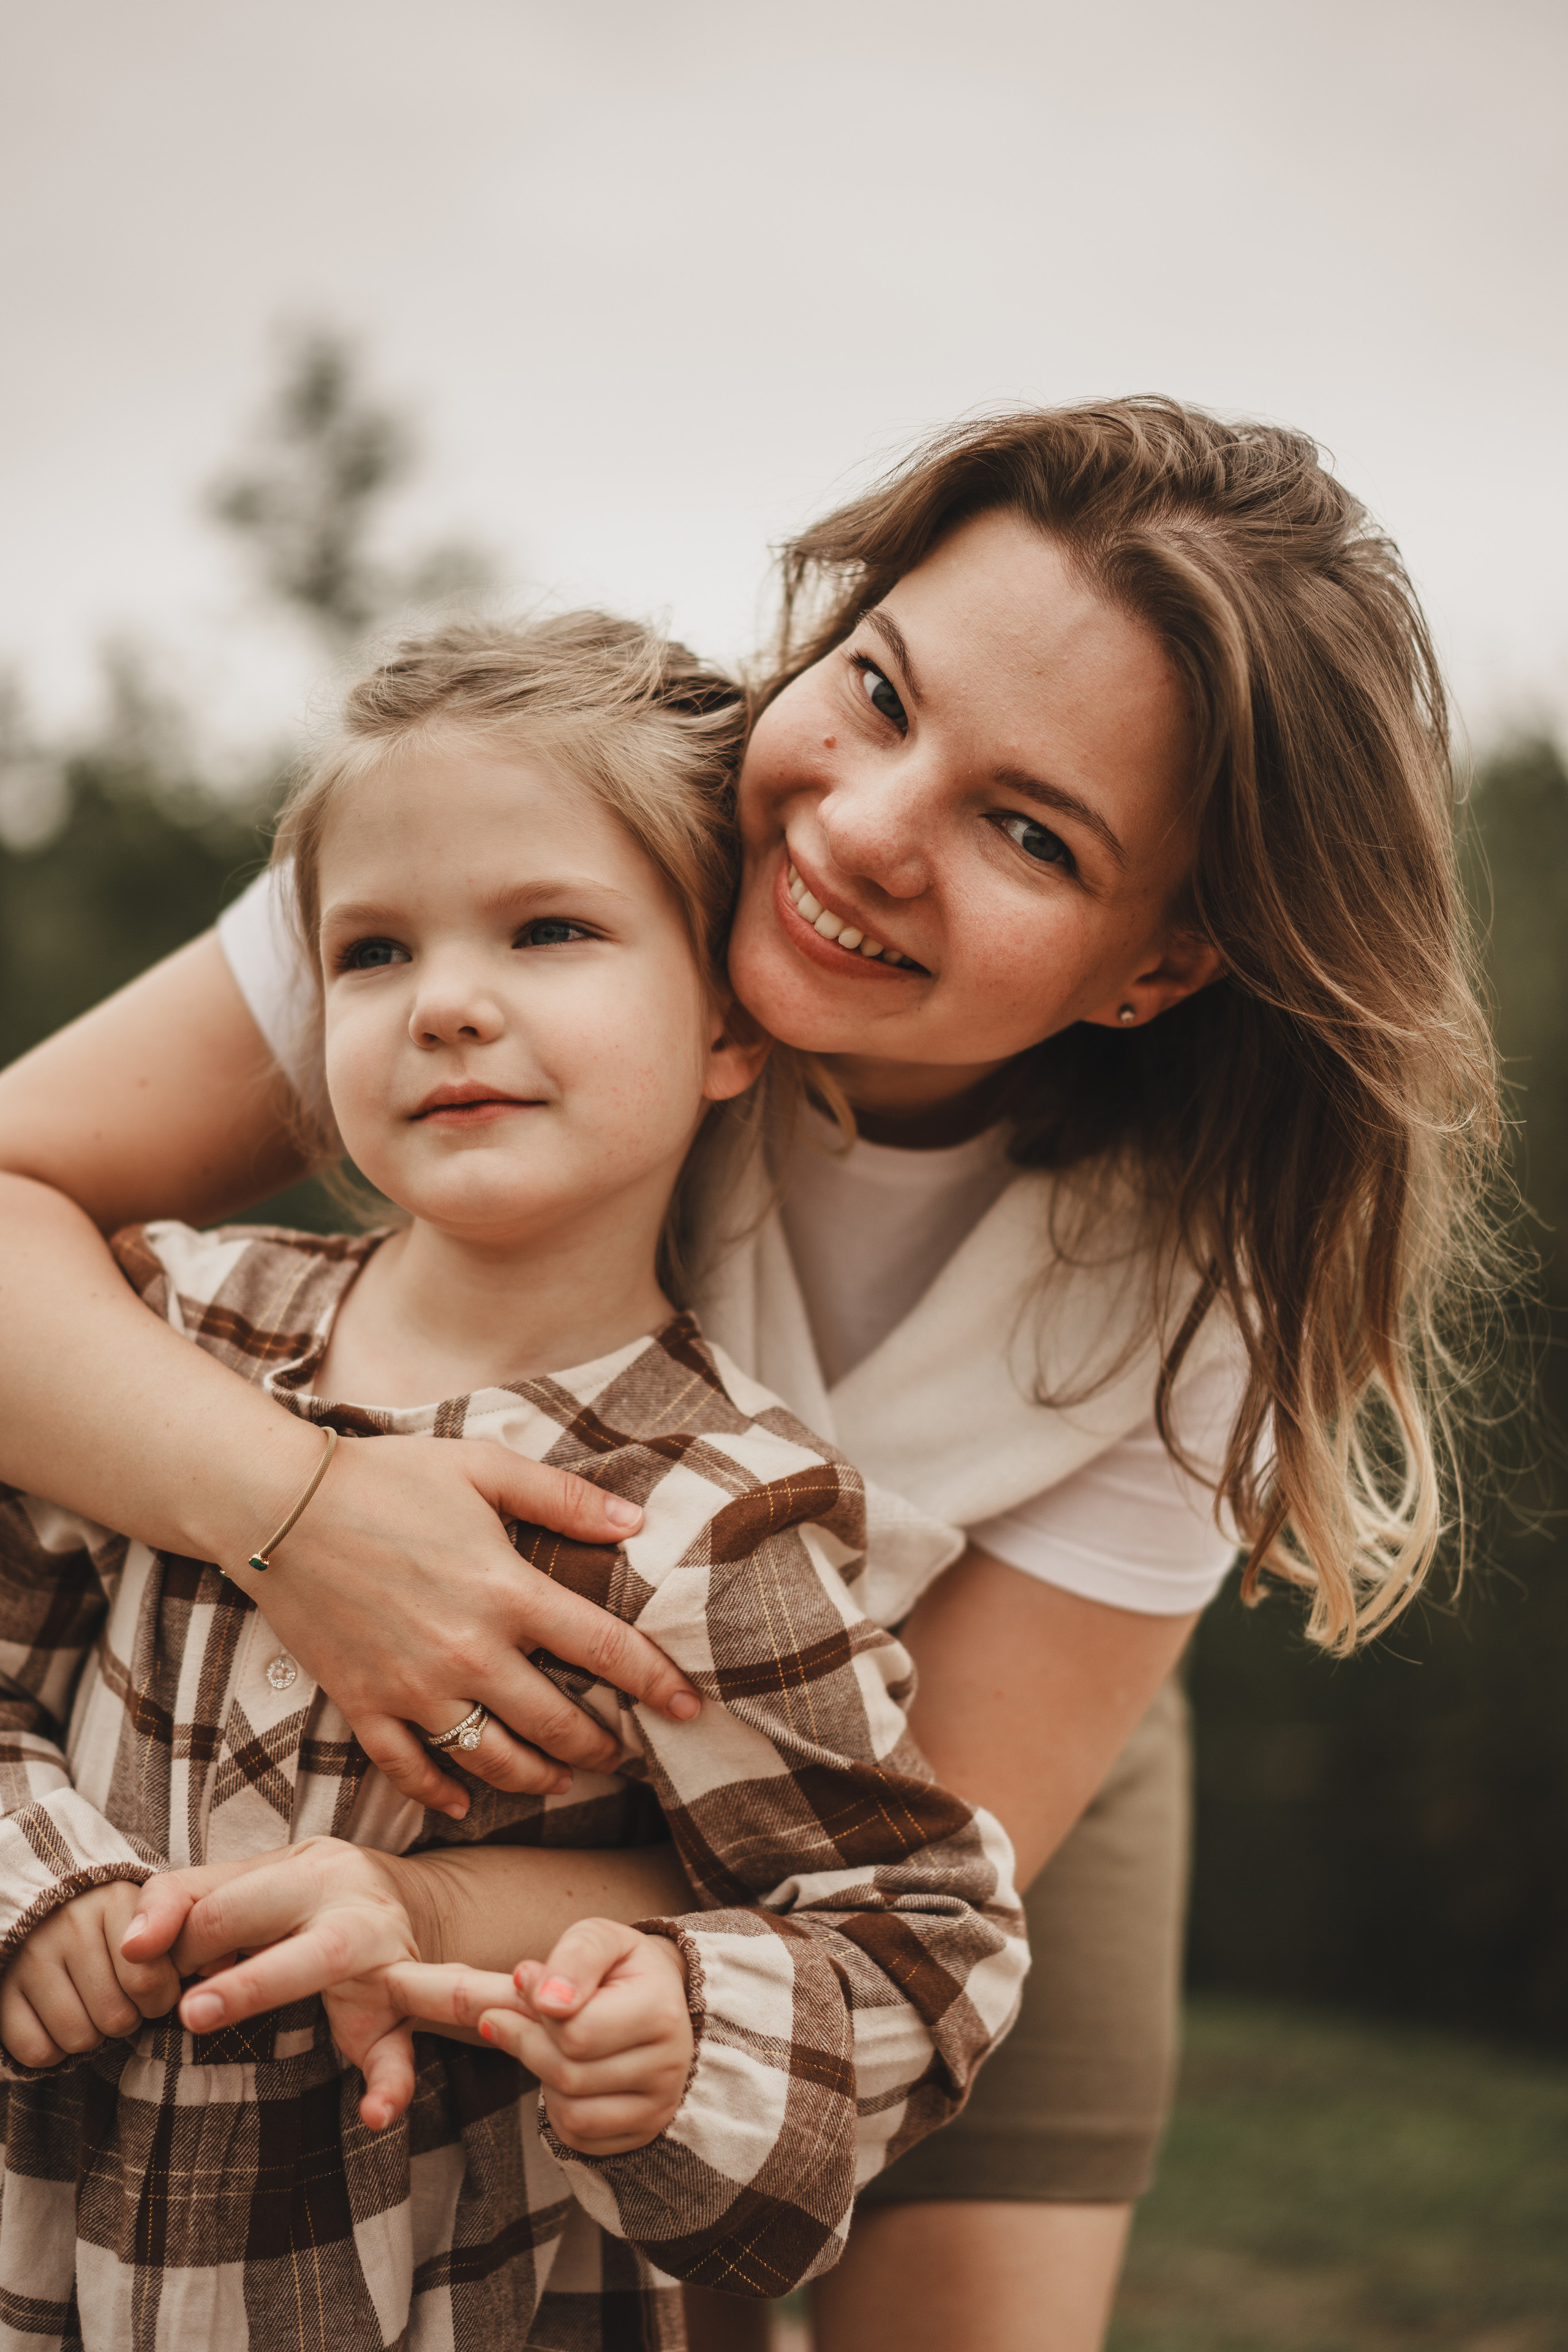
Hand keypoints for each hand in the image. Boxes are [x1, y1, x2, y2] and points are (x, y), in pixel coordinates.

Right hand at [0, 1880, 180, 2068]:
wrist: (50, 1900)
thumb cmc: (117, 1917)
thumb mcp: (154, 1908)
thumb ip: (177, 1933)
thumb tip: (182, 1985)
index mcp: (115, 1901)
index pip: (149, 1981)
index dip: (159, 1999)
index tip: (154, 1989)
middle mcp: (69, 1925)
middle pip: (116, 2017)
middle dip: (127, 2019)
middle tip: (120, 2000)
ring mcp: (31, 1956)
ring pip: (78, 2037)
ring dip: (93, 2036)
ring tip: (93, 2009)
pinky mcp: (3, 1988)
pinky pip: (36, 2050)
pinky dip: (54, 2051)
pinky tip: (62, 2025)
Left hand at [122, 1838, 431, 2129]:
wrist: (412, 1904)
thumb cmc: (304, 1897)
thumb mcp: (253, 1880)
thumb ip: (185, 1900)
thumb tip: (131, 1947)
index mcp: (309, 1873)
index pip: (225, 1907)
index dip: (183, 1946)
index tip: (173, 1972)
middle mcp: (348, 1908)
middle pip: (277, 1927)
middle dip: (233, 1971)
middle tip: (185, 2012)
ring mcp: (384, 1961)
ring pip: (332, 1965)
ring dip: (267, 1988)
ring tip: (204, 2019)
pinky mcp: (398, 2018)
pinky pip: (398, 2053)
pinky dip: (391, 2085)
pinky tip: (373, 2115)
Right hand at [247, 1434, 699, 1818]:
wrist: (279, 1506)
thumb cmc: (387, 1478)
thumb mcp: (484, 1469)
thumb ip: (562, 1499)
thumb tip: (633, 1523)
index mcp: (507, 1592)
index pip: (605, 1652)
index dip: (657, 1683)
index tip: (691, 1708)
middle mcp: (468, 1652)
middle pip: (555, 1724)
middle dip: (599, 1748)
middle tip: (621, 1753)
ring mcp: (413, 1687)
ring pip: (492, 1760)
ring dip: (536, 1778)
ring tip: (559, 1779)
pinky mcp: (363, 1704)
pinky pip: (410, 1770)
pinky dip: (441, 1793)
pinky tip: (463, 1802)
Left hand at [386, 1918, 693, 2155]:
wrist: (660, 1999)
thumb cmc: (620, 1967)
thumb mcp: (598, 1939)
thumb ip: (573, 1956)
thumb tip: (539, 1993)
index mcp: (661, 2011)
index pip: (577, 2031)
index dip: (533, 2008)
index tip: (519, 1981)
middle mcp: (669, 2065)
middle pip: (569, 2074)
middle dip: (527, 2043)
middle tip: (504, 2016)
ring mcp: (658, 2106)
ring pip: (571, 2111)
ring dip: (541, 2076)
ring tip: (545, 2043)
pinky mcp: (641, 2131)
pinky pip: (579, 2136)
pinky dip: (557, 2108)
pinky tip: (563, 2074)